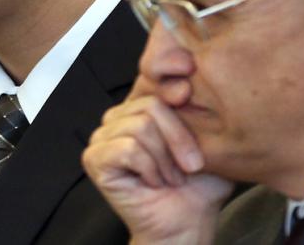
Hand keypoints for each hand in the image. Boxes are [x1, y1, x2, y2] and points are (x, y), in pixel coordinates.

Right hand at [82, 77, 232, 244]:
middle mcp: (118, 117)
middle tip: (190, 166)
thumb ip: (200, 108)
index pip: (154, 81)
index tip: (189, 84)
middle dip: (179, 139)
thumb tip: (185, 84)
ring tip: (170, 177)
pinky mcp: (94, 158)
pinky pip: (129, 149)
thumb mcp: (209, 140)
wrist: (186, 223)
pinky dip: (149, 169)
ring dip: (165, 160)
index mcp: (140, 106)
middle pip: (151, 105)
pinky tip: (153, 182)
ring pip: (141, 127)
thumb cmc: (198, 186)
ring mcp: (102, 137)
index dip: (172, 82)